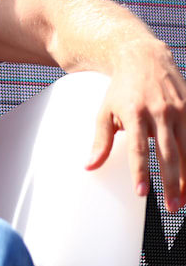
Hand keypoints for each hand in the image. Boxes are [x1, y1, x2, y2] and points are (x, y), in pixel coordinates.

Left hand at [85, 45, 185, 211]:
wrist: (143, 58)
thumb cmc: (120, 90)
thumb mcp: (104, 111)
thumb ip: (100, 141)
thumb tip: (89, 167)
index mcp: (134, 113)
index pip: (139, 149)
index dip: (140, 172)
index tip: (140, 193)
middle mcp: (160, 112)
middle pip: (168, 154)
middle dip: (170, 183)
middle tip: (171, 207)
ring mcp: (180, 110)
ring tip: (184, 199)